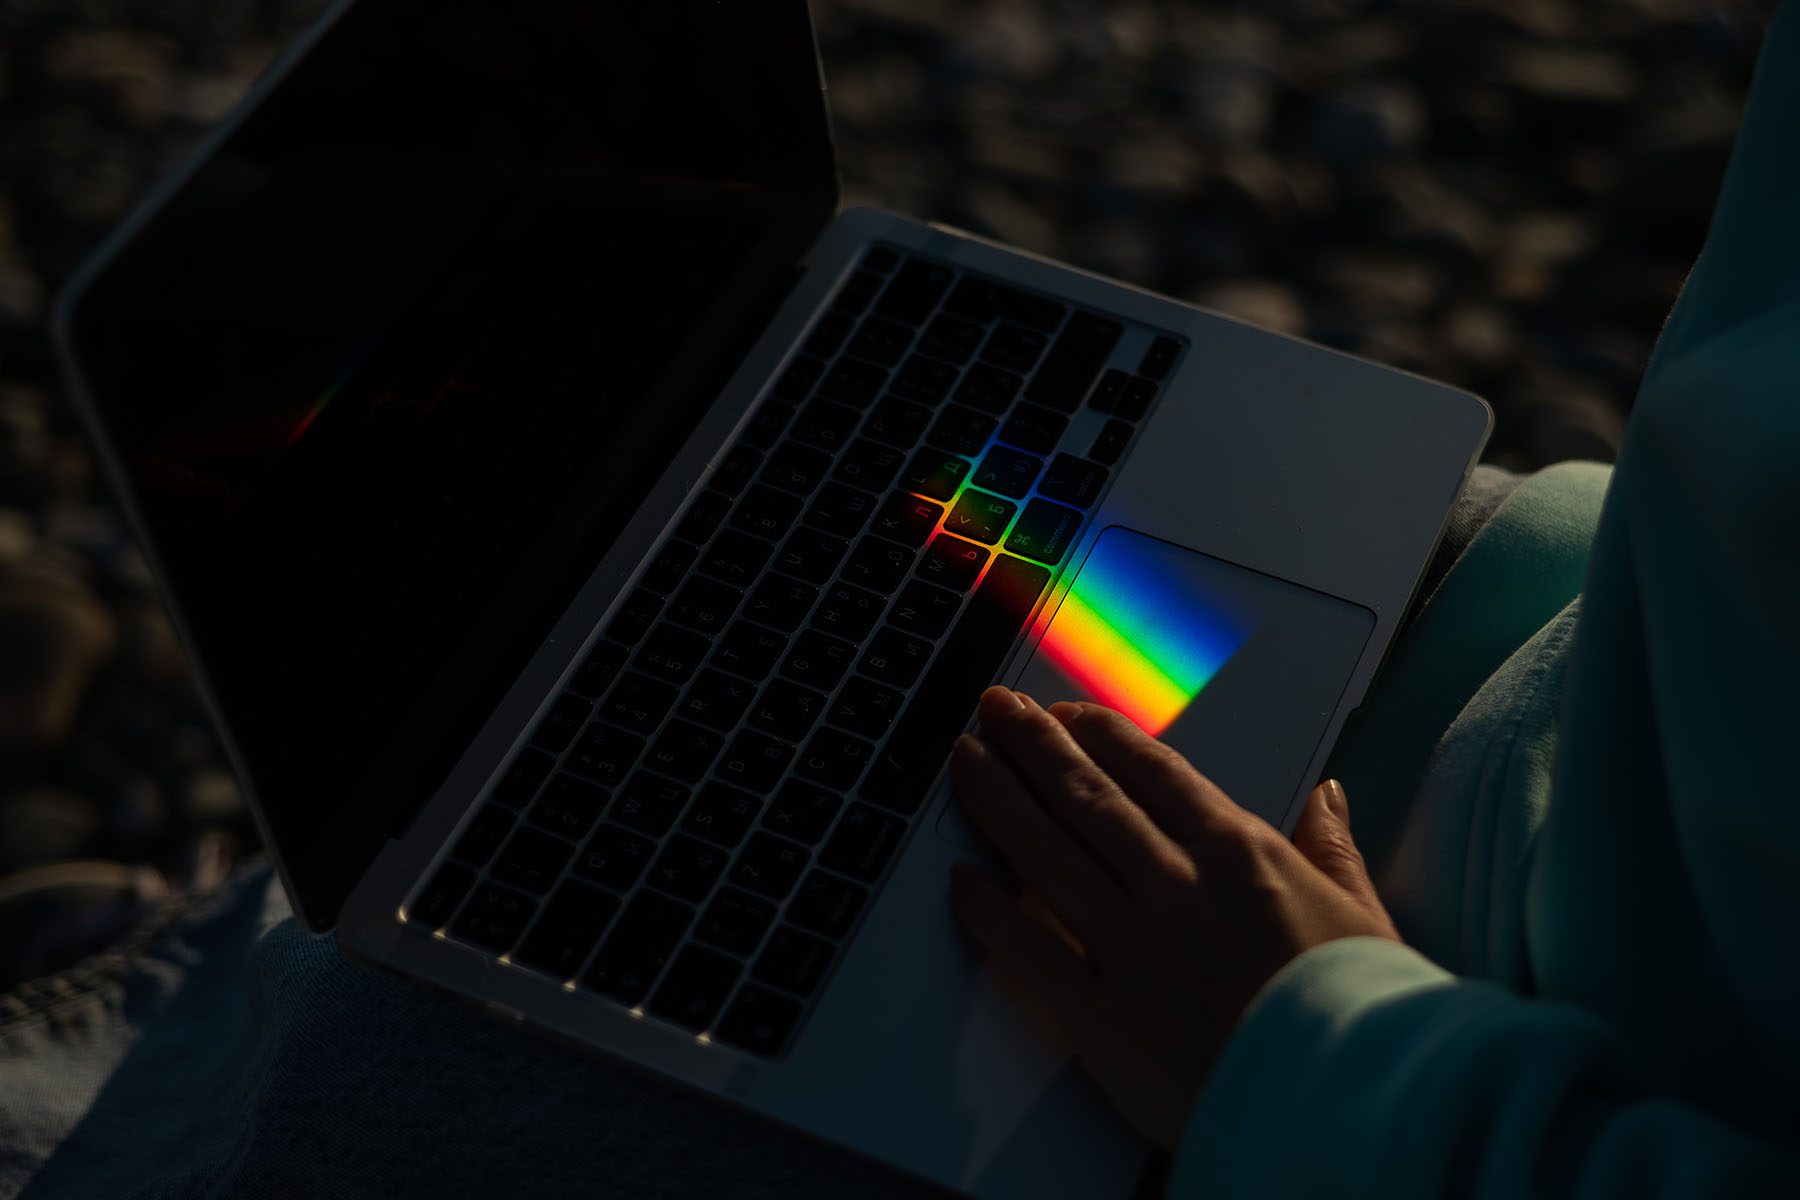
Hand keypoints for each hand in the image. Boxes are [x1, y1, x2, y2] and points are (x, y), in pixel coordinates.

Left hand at [948, 687, 1399, 1148]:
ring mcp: (1134, 947)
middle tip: (996, 709)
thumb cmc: (1369, 1018)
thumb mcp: (1365, 916)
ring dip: (999, 798)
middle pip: (1086, 796)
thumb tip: (1326, 798)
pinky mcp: (1103, 1017)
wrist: (1353, 1104)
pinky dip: (987, 910)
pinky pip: (1027, 951)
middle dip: (1033, 745)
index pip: (1153, 772)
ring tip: (966, 760)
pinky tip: (960, 878)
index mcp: (1240, 855)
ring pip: (1047, 852)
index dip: (1099, 735)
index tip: (1068, 714)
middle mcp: (1177, 886)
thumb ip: (1331, 850)